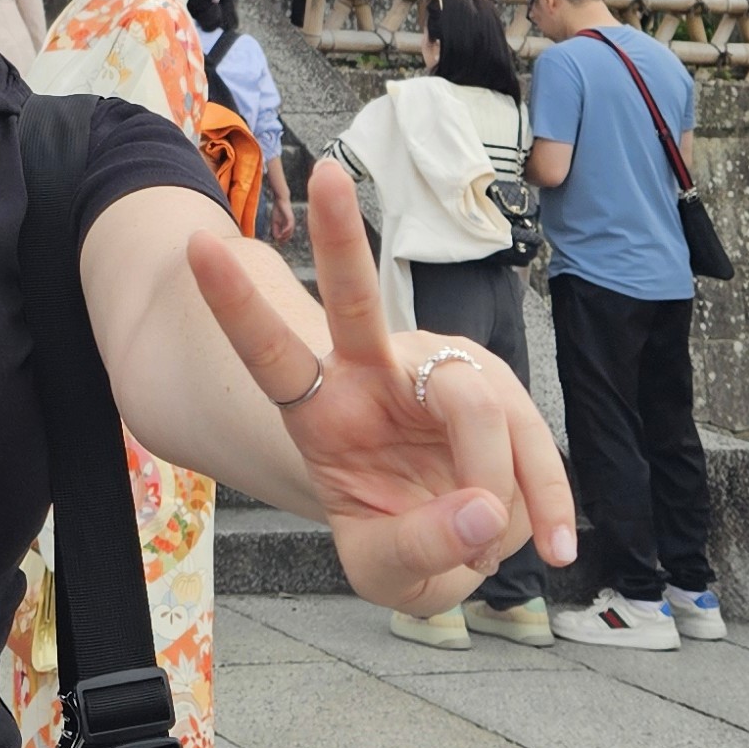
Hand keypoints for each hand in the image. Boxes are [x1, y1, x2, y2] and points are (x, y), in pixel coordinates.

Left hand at [188, 157, 576, 613]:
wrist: (449, 534)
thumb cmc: (398, 536)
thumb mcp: (385, 572)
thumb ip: (420, 548)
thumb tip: (484, 510)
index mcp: (322, 411)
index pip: (270, 353)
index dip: (234, 305)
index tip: (193, 244)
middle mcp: (375, 373)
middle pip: (357, 302)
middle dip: (339, 237)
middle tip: (325, 175)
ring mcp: (438, 371)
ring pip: (476, 405)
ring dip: (494, 488)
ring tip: (486, 543)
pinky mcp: (497, 387)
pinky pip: (532, 442)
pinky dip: (548, 500)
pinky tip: (556, 544)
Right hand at [269, 188, 297, 246]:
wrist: (280, 201)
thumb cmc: (278, 210)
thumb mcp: (275, 222)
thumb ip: (276, 229)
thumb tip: (276, 238)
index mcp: (287, 226)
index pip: (286, 236)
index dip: (281, 239)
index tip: (276, 241)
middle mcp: (291, 225)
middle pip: (289, 236)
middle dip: (283, 240)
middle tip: (278, 241)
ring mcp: (291, 222)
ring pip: (290, 232)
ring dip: (285, 236)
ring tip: (280, 239)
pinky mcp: (290, 218)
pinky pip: (289, 227)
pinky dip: (286, 231)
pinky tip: (282, 233)